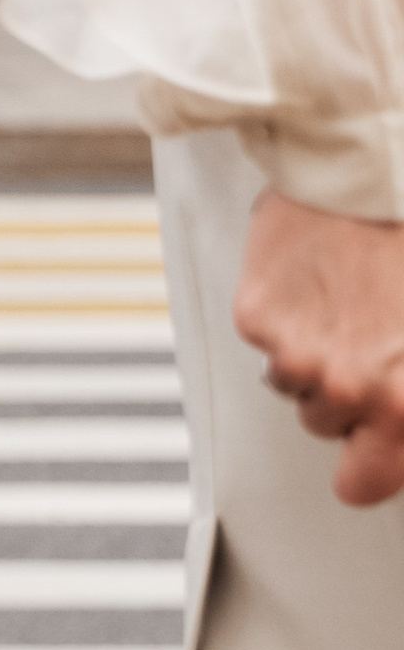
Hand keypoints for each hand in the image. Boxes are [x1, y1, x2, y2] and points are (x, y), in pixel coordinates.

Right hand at [233, 189, 403, 503]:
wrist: (371, 165)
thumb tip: (400, 413)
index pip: (364, 484)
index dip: (368, 463)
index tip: (372, 446)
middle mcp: (349, 386)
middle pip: (326, 428)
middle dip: (344, 396)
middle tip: (369, 339)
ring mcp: (299, 354)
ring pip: (293, 383)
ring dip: (314, 351)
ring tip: (347, 298)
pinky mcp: (260, 318)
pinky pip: (266, 338)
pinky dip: (286, 312)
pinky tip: (319, 277)